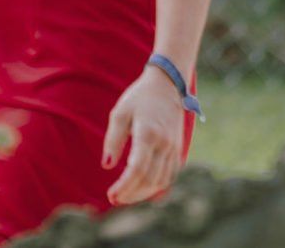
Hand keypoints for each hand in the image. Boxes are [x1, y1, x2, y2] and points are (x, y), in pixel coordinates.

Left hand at [101, 66, 184, 205]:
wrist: (167, 85)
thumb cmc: (139, 98)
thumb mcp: (120, 113)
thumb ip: (113, 140)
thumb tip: (106, 166)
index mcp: (148, 133)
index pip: (137, 168)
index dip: (124, 186)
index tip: (111, 195)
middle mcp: (164, 143)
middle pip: (148, 179)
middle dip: (131, 194)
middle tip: (114, 199)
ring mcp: (173, 147)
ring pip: (160, 181)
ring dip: (143, 193)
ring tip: (125, 197)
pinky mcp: (178, 150)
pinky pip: (170, 176)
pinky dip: (156, 187)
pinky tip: (142, 189)